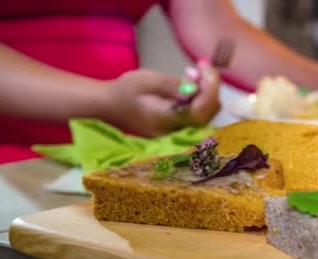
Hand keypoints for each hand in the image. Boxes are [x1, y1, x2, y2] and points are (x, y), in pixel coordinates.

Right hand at [104, 68, 219, 136]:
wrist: (107, 106)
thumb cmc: (123, 91)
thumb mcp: (145, 81)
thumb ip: (171, 85)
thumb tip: (195, 87)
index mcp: (165, 120)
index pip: (198, 111)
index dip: (209, 90)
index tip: (207, 69)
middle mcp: (174, 132)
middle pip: (207, 115)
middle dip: (210, 88)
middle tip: (201, 67)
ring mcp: (176, 132)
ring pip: (205, 115)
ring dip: (205, 92)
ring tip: (192, 72)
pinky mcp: (177, 128)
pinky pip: (196, 115)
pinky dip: (199, 98)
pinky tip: (189, 83)